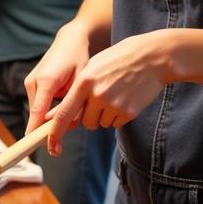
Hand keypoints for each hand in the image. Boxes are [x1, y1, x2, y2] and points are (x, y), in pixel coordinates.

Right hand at [24, 22, 91, 140]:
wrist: (70, 40)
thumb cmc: (78, 58)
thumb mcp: (80, 81)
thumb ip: (73, 102)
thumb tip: (69, 123)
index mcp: (46, 81)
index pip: (37, 112)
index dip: (36, 131)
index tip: (36, 145)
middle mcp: (33, 82)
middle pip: (36, 115)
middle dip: (52, 125)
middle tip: (73, 126)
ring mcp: (30, 82)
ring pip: (38, 111)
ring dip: (52, 117)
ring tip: (73, 112)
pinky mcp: (32, 84)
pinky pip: (39, 105)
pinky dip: (51, 110)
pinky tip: (66, 103)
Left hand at [43, 30, 174, 156]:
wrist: (151, 58)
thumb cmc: (117, 61)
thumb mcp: (92, 68)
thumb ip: (74, 91)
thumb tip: (53, 117)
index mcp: (84, 82)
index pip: (64, 114)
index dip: (54, 133)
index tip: (50, 145)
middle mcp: (97, 95)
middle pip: (85, 122)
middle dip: (89, 116)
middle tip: (100, 99)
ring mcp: (114, 105)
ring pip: (100, 124)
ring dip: (104, 115)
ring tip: (114, 94)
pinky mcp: (129, 112)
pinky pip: (115, 124)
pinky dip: (117, 116)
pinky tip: (125, 98)